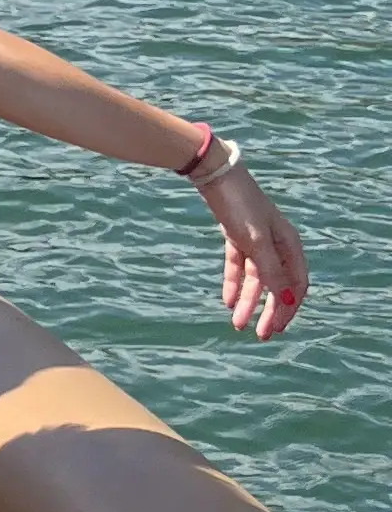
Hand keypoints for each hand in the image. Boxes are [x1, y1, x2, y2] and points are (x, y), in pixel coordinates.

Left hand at [204, 161, 307, 338]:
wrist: (215, 176)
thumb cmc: (241, 206)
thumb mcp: (256, 242)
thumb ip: (270, 271)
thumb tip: (285, 300)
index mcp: (290, 245)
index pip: (296, 285)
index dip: (288, 308)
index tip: (275, 328)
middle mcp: (277, 244)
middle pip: (276, 285)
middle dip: (269, 311)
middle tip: (260, 335)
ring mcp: (257, 241)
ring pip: (255, 279)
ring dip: (248, 301)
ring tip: (237, 324)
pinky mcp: (237, 237)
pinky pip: (239, 266)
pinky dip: (234, 284)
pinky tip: (228, 301)